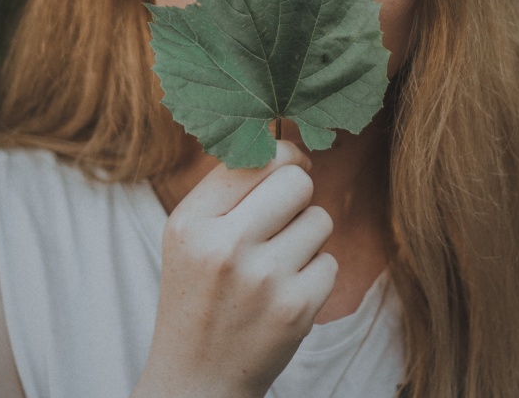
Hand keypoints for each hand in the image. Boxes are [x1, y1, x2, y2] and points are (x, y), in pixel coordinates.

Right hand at [133, 141, 336, 397]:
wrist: (197, 378)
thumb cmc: (199, 291)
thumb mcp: (189, 233)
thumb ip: (228, 186)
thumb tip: (288, 143)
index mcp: (191, 222)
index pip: (256, 158)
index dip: (283, 153)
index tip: (290, 163)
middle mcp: (224, 247)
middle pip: (296, 181)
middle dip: (298, 192)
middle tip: (284, 213)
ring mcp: (263, 281)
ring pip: (320, 220)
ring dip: (307, 235)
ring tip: (278, 259)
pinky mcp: (296, 310)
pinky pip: (330, 262)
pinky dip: (315, 274)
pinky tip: (286, 291)